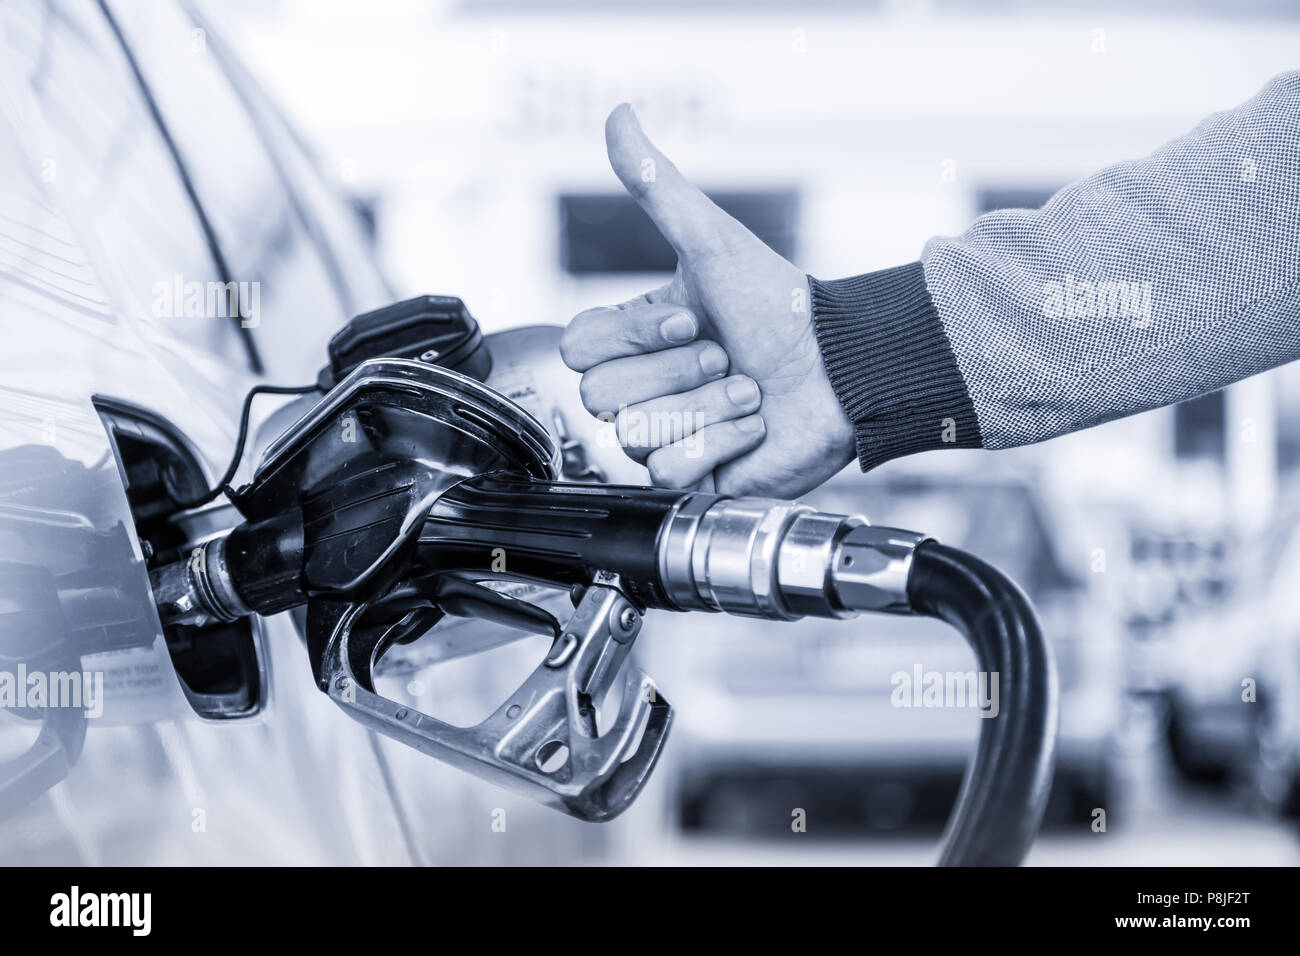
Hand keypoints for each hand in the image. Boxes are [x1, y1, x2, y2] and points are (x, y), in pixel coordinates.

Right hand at [560, 104, 854, 496]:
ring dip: (706, 407)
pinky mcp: (692, 478)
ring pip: (635, 435)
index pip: (578, 349)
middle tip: (726, 355)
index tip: (691, 317)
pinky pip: (670, 471)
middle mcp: (641, 389)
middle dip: (676, 373)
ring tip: (749, 391)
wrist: (840, 368)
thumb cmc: (776, 305)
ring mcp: (664, 436)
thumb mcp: (711, 241)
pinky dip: (722, 444)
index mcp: (633, 339)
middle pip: (601, 397)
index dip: (633, 337)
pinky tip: (753, 427)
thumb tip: (619, 114)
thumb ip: (657, 184)